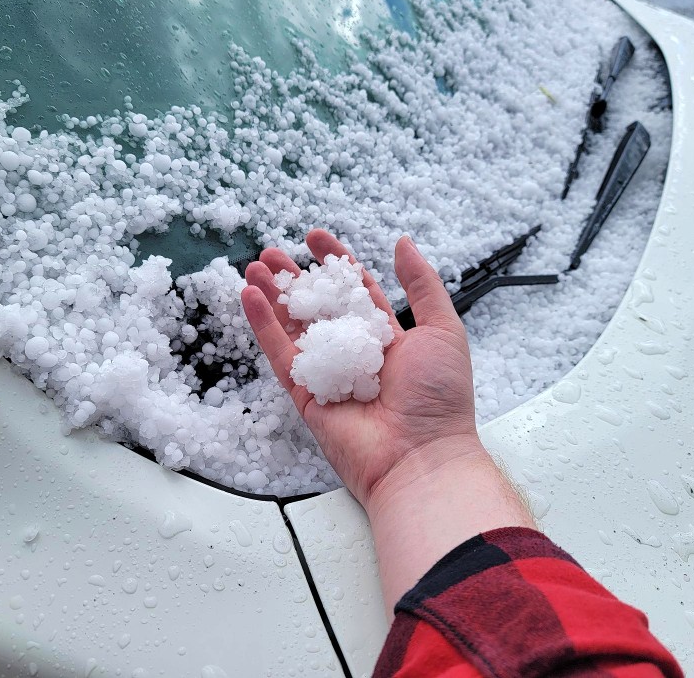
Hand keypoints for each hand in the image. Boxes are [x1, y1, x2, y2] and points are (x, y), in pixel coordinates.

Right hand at [242, 230, 533, 612]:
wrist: (420, 455)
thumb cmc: (439, 397)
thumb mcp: (443, 328)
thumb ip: (421, 284)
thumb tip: (403, 242)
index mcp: (388, 337)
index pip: (356, 290)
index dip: (335, 263)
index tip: (315, 237)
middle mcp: (355, 353)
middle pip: (318, 306)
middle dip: (296, 278)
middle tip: (272, 252)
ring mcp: (328, 373)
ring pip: (293, 326)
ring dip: (273, 296)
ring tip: (254, 267)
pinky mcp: (305, 395)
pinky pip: (279, 355)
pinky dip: (263, 325)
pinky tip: (250, 296)